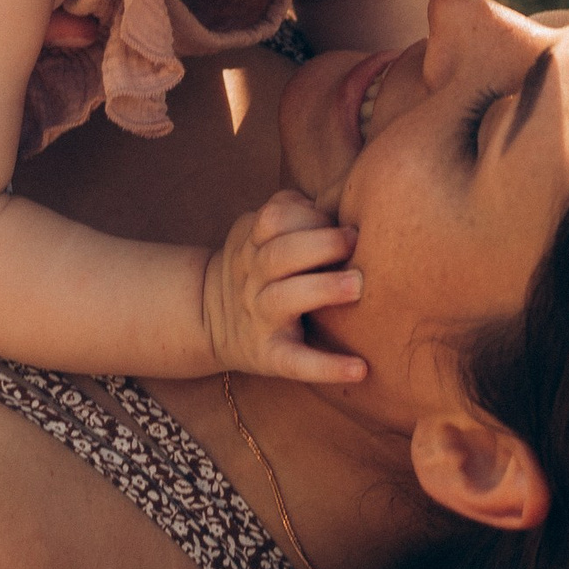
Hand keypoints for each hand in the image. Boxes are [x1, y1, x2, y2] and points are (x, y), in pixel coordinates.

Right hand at [201, 190, 365, 385]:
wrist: (208, 319)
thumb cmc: (259, 266)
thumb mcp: (259, 233)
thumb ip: (293, 212)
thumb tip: (346, 199)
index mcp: (252, 243)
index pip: (274, 218)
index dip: (307, 216)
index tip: (344, 221)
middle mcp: (253, 277)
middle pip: (280, 254)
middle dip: (319, 244)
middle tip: (355, 242)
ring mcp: (259, 317)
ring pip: (283, 299)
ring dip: (322, 289)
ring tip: (358, 286)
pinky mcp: (270, 355)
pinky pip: (295, 362)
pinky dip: (327, 367)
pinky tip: (360, 369)